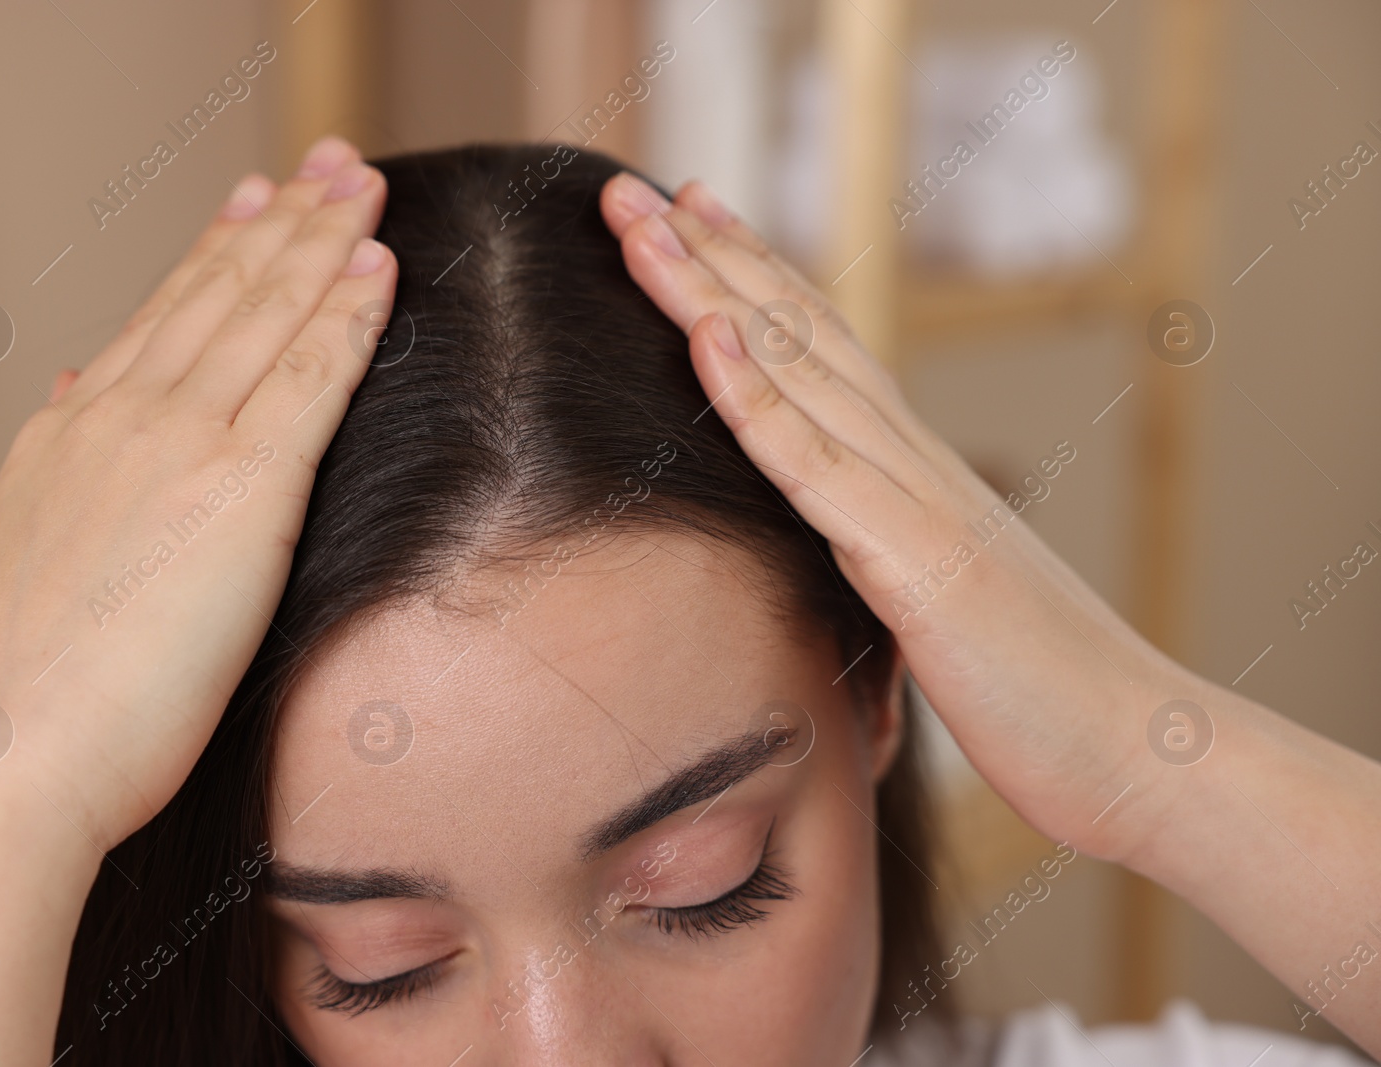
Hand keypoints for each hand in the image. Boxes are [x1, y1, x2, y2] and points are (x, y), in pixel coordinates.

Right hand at [0, 136, 394, 845]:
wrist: (3, 759)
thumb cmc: (3, 690)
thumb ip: (44, 470)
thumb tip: (66, 400)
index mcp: (70, 434)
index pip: (159, 319)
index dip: (215, 254)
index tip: (255, 204)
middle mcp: (123, 416)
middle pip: (220, 294)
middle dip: (283, 222)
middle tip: (330, 163)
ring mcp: (181, 446)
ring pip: (267, 316)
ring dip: (324, 245)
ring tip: (364, 187)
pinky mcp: (242, 493)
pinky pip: (309, 379)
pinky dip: (347, 317)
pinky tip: (380, 272)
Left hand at [598, 173, 1192, 861]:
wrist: (1136, 750)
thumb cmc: (1038, 696)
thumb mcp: (940, 613)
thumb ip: (886, 566)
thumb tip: (837, 563)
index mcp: (916, 475)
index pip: (821, 353)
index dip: (753, 283)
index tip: (690, 223)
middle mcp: (914, 463)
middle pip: (799, 335)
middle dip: (712, 258)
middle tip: (637, 191)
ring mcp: (917, 501)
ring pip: (798, 372)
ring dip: (710, 292)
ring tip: (643, 222)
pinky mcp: (917, 561)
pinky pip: (818, 466)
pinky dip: (756, 396)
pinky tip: (706, 334)